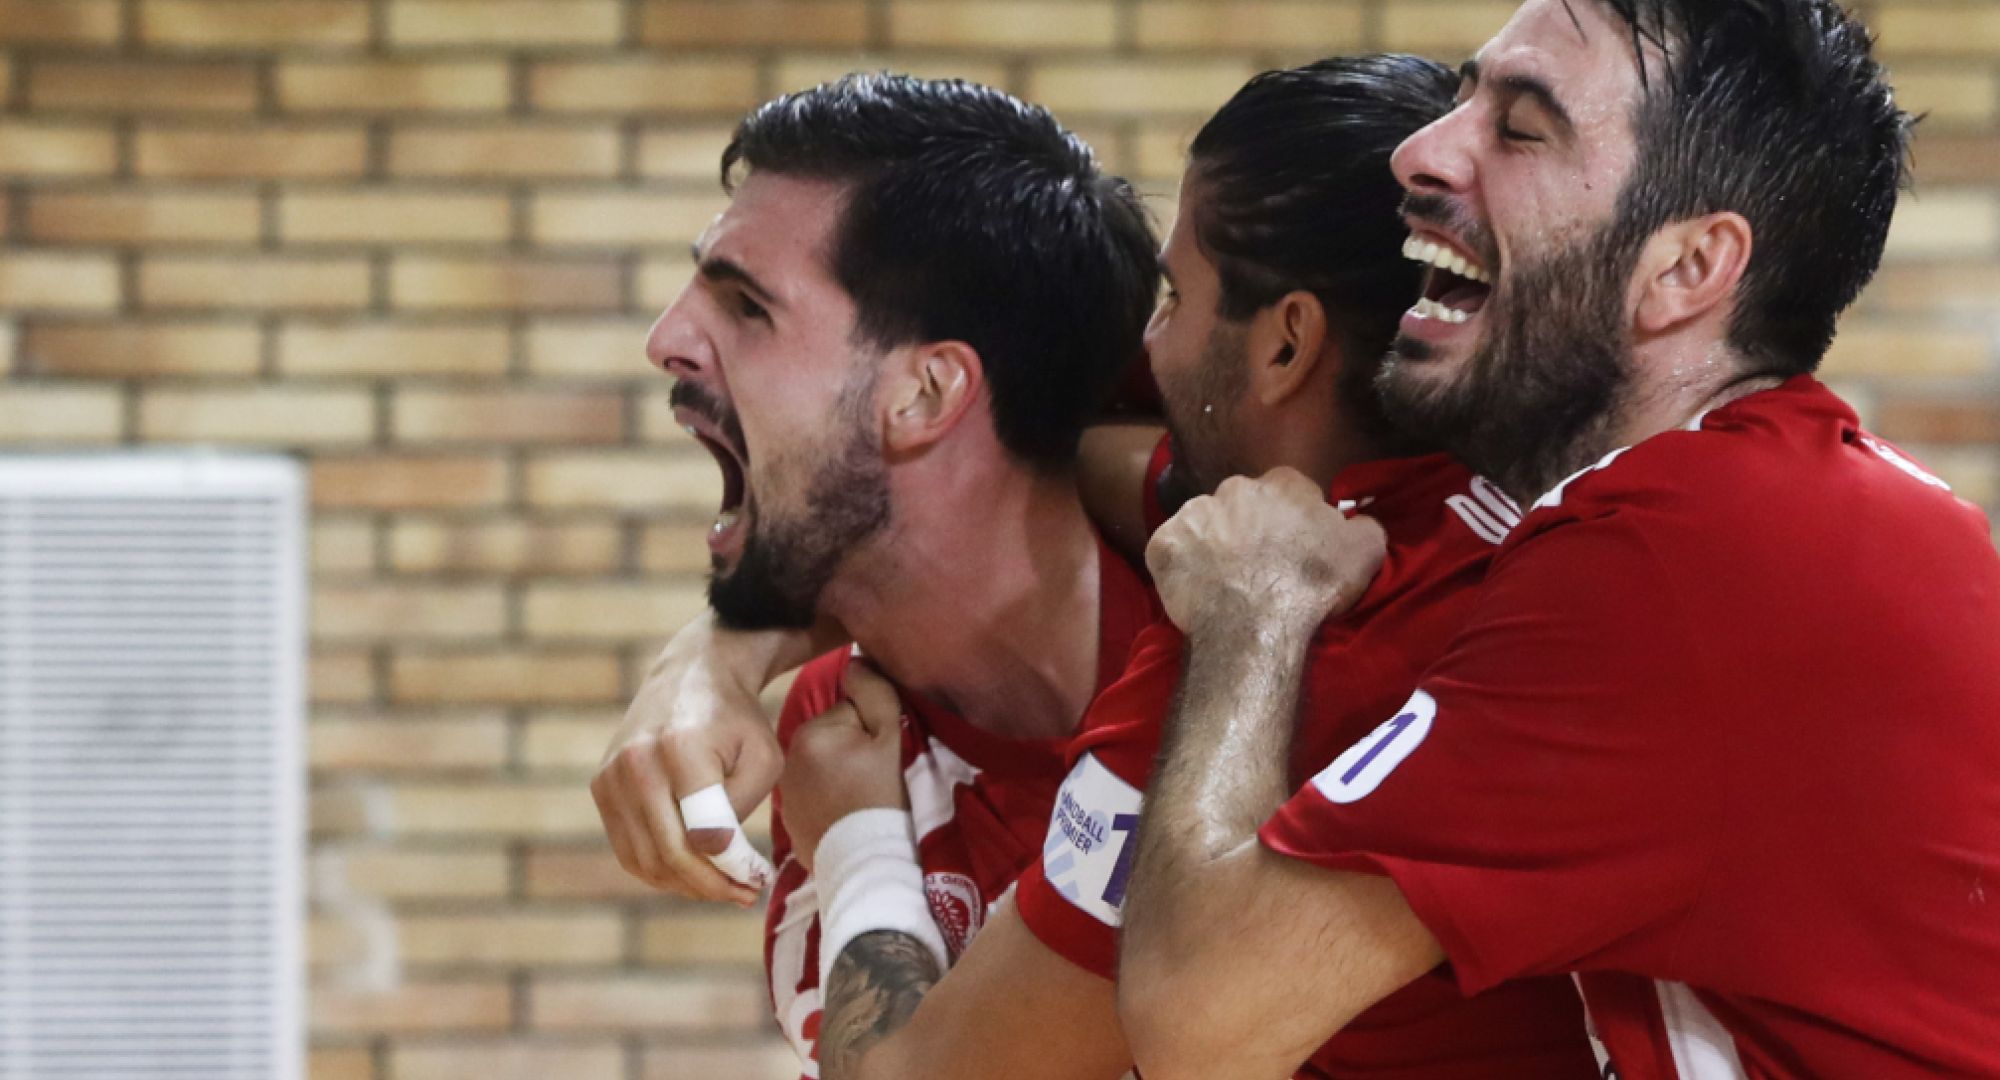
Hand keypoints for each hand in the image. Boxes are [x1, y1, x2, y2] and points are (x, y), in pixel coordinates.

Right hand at [591, 612, 797, 905]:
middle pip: (670, 854)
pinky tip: (694, 873)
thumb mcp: (763, 758)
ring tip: (723, 888)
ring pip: (644, 860)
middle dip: (711, 886)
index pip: (704, 835)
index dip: (734, 869)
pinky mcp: (600, 786)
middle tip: (745, 895)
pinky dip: (660, 871)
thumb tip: (714, 859)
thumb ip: (741, 811)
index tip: (760, 880)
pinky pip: (628, 849)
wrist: (692, 674)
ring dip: (686, 886)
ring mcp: (610, 775)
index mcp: (680, 749)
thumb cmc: (738, 720)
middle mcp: (636, 762)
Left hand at [781, 662, 907, 872]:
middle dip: (852, 751)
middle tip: (875, 780)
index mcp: (811, 732)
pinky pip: (814, 797)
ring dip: (840, 776)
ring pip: (823, 767)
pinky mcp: (791, 821)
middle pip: (832, 739)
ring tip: (863, 801)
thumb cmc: (884, 797)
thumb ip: (873, 691)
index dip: (872, 731)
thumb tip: (854, 660)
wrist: (870, 863)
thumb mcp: (890, 737)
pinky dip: (829, 803)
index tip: (883, 756)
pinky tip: (847, 819)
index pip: (848, 712)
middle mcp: (788, 759)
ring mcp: (786, 793)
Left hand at [1145, 467, 1386, 640]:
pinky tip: (1197, 590)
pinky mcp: (1163, 543)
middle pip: (1243, 504)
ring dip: (1213, 545)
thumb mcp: (1366, 552)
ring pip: (1204, 524)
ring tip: (1225, 582)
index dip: (1295, 520)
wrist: (1255, 626)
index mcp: (1282, 483)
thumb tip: (1356, 521)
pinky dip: (1182, 566)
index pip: (1290, 491)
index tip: (1296, 548)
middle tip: (1259, 567)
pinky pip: (1171, 550)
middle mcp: (1234, 487)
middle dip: (1250, 528)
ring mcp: (1193, 513)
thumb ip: (1363, 526)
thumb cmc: (1312, 587)